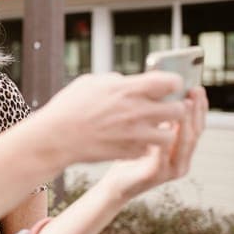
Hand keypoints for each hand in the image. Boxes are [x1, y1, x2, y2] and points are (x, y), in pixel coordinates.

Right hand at [35, 71, 187, 165]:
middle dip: (175, 108)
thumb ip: (115, 81)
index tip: (168, 86)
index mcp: (128, 89)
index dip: (173, 83)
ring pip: (170, 135)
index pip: (171, 82)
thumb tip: (129, 82)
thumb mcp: (90, 83)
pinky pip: (148, 150)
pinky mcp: (128, 152)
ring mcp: (134, 135)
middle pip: (178, 110)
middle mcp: (136, 111)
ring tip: (153, 129)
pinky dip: (145, 147)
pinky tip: (134, 141)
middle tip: (167, 109)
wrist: (55, 137)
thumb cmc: (68, 107)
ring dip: (164, 131)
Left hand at [102, 86, 207, 198]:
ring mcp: (171, 170)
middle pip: (195, 133)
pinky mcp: (156, 175)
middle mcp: (182, 162)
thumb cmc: (131, 155)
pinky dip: (165, 138)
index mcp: (183, 152)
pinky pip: (163, 155)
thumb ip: (159, 119)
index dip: (200, 108)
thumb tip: (162, 89)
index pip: (198, 127)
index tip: (198, 89)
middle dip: (196, 111)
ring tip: (184, 104)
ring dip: (185, 122)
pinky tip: (164, 124)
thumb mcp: (148, 133)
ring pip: (184, 143)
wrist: (117, 183)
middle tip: (194, 92)